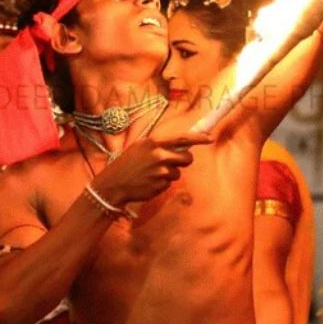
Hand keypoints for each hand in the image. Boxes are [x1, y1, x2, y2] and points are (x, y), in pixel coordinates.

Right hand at [92, 129, 212, 205]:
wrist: (112, 185)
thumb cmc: (127, 164)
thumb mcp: (140, 147)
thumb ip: (160, 144)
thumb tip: (182, 142)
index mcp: (154, 142)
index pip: (182, 138)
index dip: (199, 138)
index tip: (210, 138)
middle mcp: (159, 155)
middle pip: (187, 158)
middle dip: (184, 161)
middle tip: (172, 162)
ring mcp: (160, 172)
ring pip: (178, 172)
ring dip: (169, 173)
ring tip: (152, 173)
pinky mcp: (160, 186)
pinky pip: (169, 184)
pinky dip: (162, 183)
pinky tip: (148, 182)